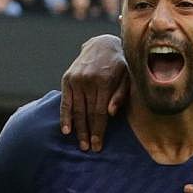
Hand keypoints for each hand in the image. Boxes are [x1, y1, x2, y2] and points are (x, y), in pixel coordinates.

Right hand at [60, 34, 128, 152]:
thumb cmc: (120, 65)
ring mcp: (76, 79)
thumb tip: (112, 113)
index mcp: (104, 81)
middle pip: (87, 114)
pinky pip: (65, 101)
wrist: (103, 44)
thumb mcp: (128, 76)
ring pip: (77, 110)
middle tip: (88, 149)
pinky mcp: (68, 78)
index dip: (99, 131)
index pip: (99, 113)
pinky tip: (66, 130)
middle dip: (88, 133)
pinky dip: (65, 116)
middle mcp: (88, 80)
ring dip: (78, 129)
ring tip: (81, 144)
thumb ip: (121, 94)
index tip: (98, 146)